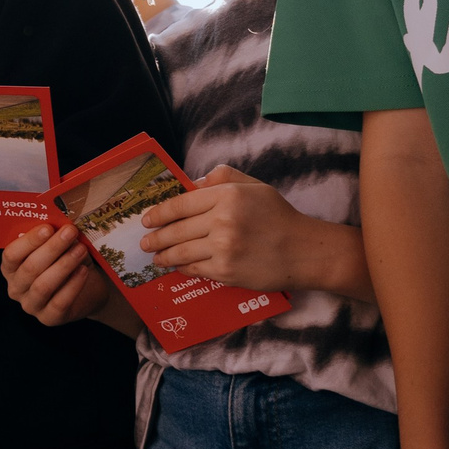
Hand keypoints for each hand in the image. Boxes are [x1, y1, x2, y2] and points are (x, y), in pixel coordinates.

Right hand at [1, 222, 112, 325]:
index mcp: (11, 268)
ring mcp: (31, 306)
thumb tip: (60, 220)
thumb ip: (52, 236)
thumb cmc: (67, 262)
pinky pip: (59, 302)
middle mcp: (16, 288)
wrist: (88, 289)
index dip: (29, 241)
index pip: (11, 255)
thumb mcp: (57, 247)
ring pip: (42, 286)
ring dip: (63, 265)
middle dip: (52, 248)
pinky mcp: (49, 318)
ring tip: (81, 249)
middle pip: (29, 269)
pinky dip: (72, 285)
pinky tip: (83, 271)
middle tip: (70, 232)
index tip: (48, 227)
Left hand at [139, 164, 358, 295]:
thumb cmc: (278, 217)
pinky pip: (195, 269)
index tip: (146, 219)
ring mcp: (223, 247)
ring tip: (155, 257)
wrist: (303, 252)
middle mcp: (222, 220)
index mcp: (227, 195)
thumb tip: (193, 183)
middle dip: (155, 237)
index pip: (181, 204)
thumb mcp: (255, 186)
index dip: (159, 212)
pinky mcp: (226, 271)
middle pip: (176, 229)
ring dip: (163, 255)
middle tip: (144, 242)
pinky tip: (176, 267)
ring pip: (180, 251)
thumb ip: (223, 178)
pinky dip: (182, 268)